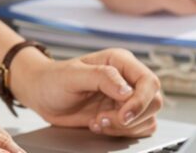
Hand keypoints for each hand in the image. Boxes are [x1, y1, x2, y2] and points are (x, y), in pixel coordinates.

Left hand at [14, 48, 162, 137]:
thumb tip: (127, 91)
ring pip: (148, 118)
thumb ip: (102, 78)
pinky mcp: (122, 114)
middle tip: (103, 119)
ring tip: (98, 122)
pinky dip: (122, 132)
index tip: (123, 115)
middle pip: (154, 102)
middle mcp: (128, 79)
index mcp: (121, 62)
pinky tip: (100, 126)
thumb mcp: (73, 75)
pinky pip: (139, 128)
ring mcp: (126, 98)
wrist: (42, 94)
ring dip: (124, 127)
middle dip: (131, 117)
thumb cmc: (53, 79)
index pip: (149, 82)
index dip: (141, 102)